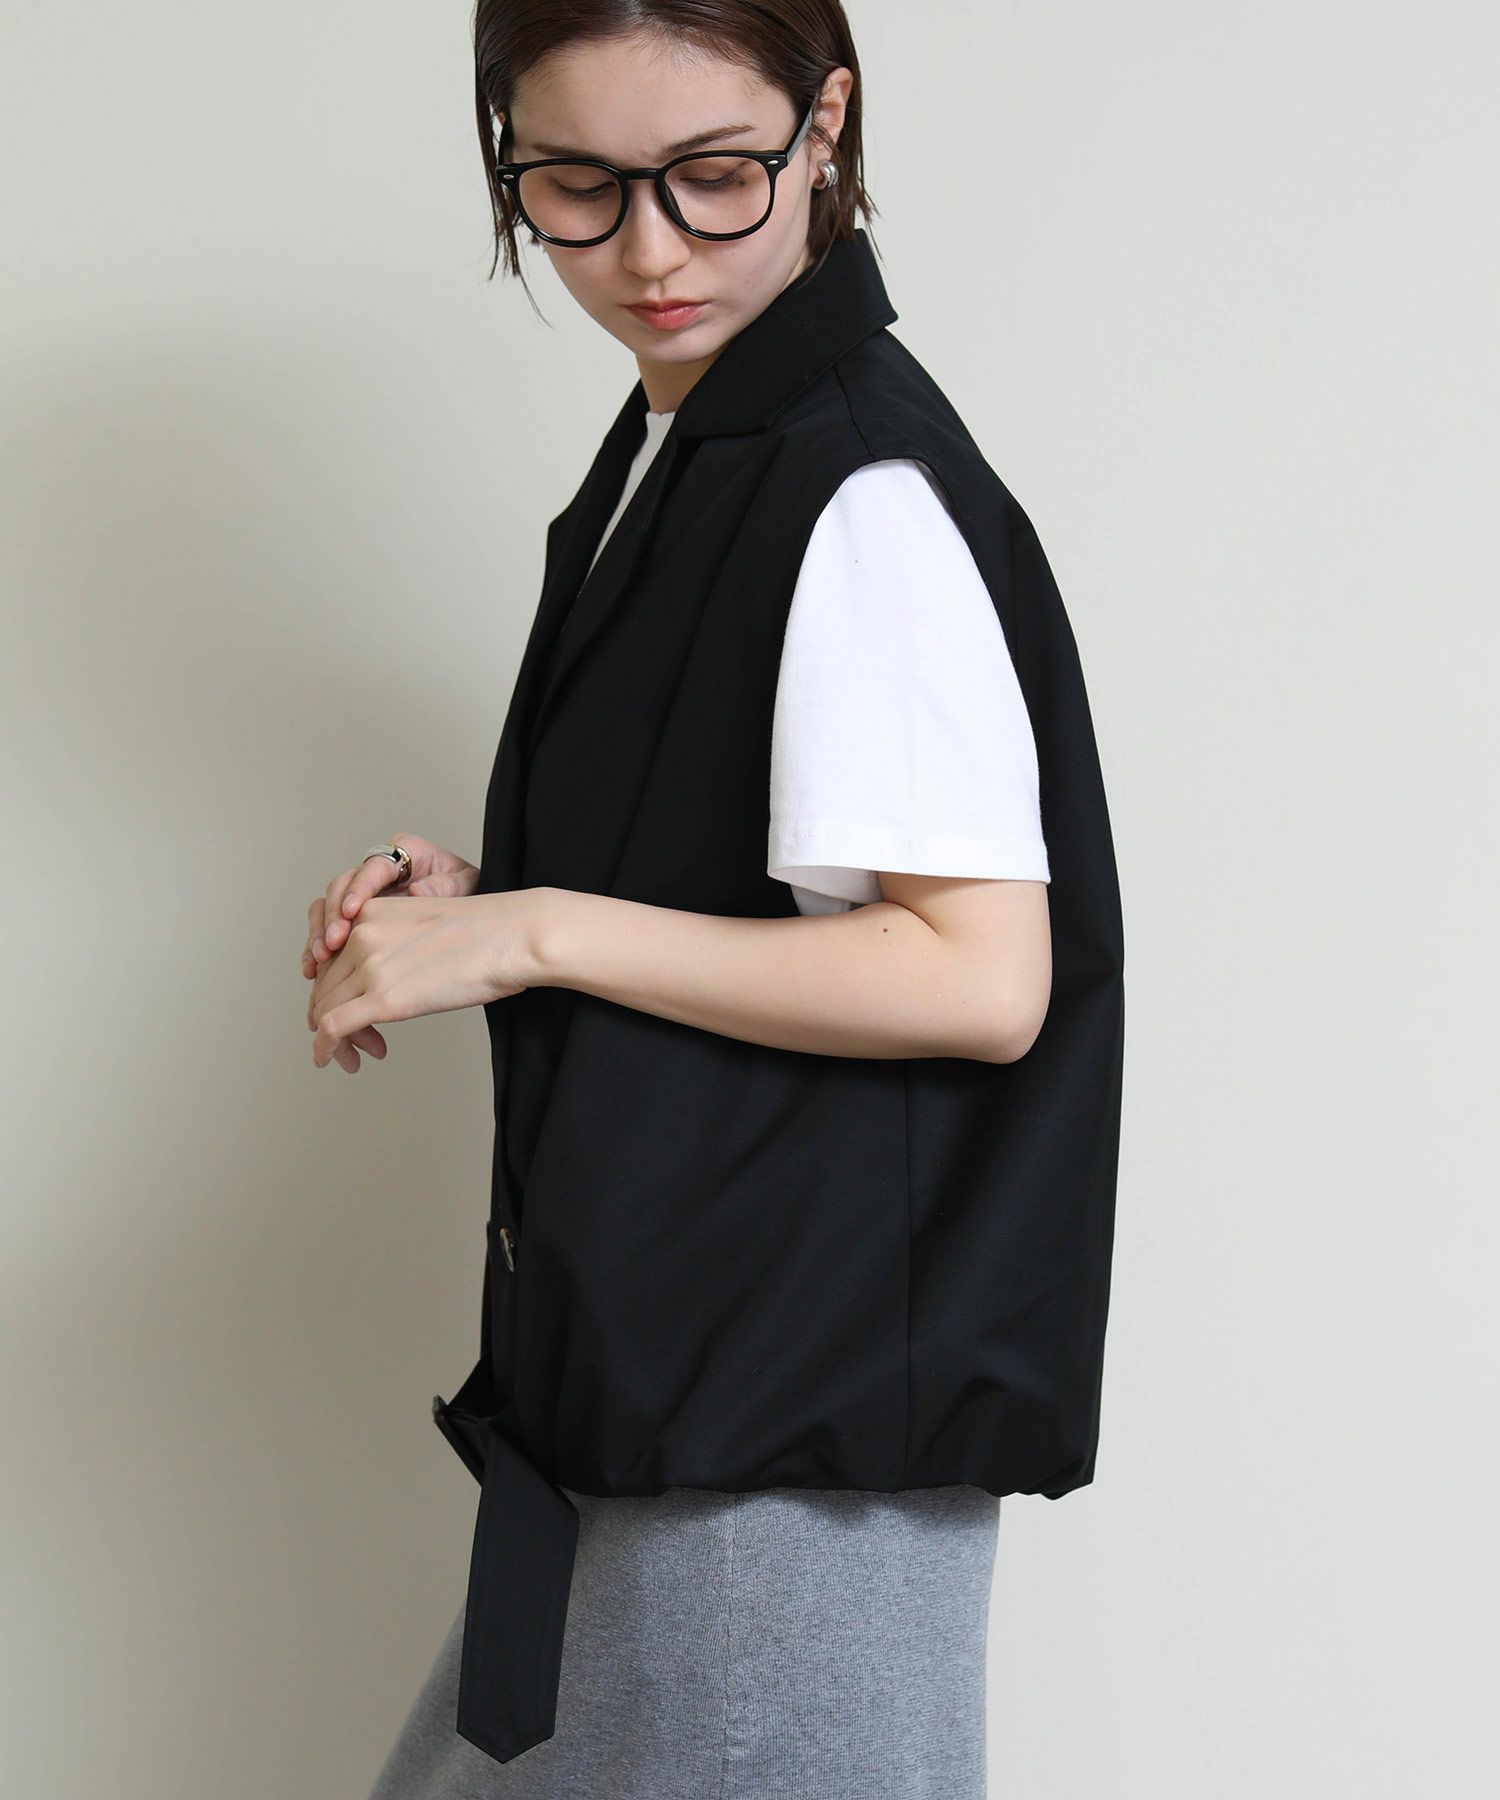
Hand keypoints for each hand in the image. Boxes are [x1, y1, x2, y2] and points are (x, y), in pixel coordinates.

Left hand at [308, 889, 543, 1071]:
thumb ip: (397, 945)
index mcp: (371, 913)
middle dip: (331, 1018)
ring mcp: (369, 967)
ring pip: (324, 1010)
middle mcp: (361, 935)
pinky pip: (332, 1027)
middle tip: (355, 1041)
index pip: (330, 959)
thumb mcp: (425, 926)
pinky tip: (327, 1060)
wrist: (513, 935)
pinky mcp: (383, 998)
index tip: (350, 1012)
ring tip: (354, 1056)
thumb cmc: (488, 934)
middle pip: (325, 986)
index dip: (333, 991)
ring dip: (332, 1039)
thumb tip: (392, 978)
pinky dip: (324, 1048)